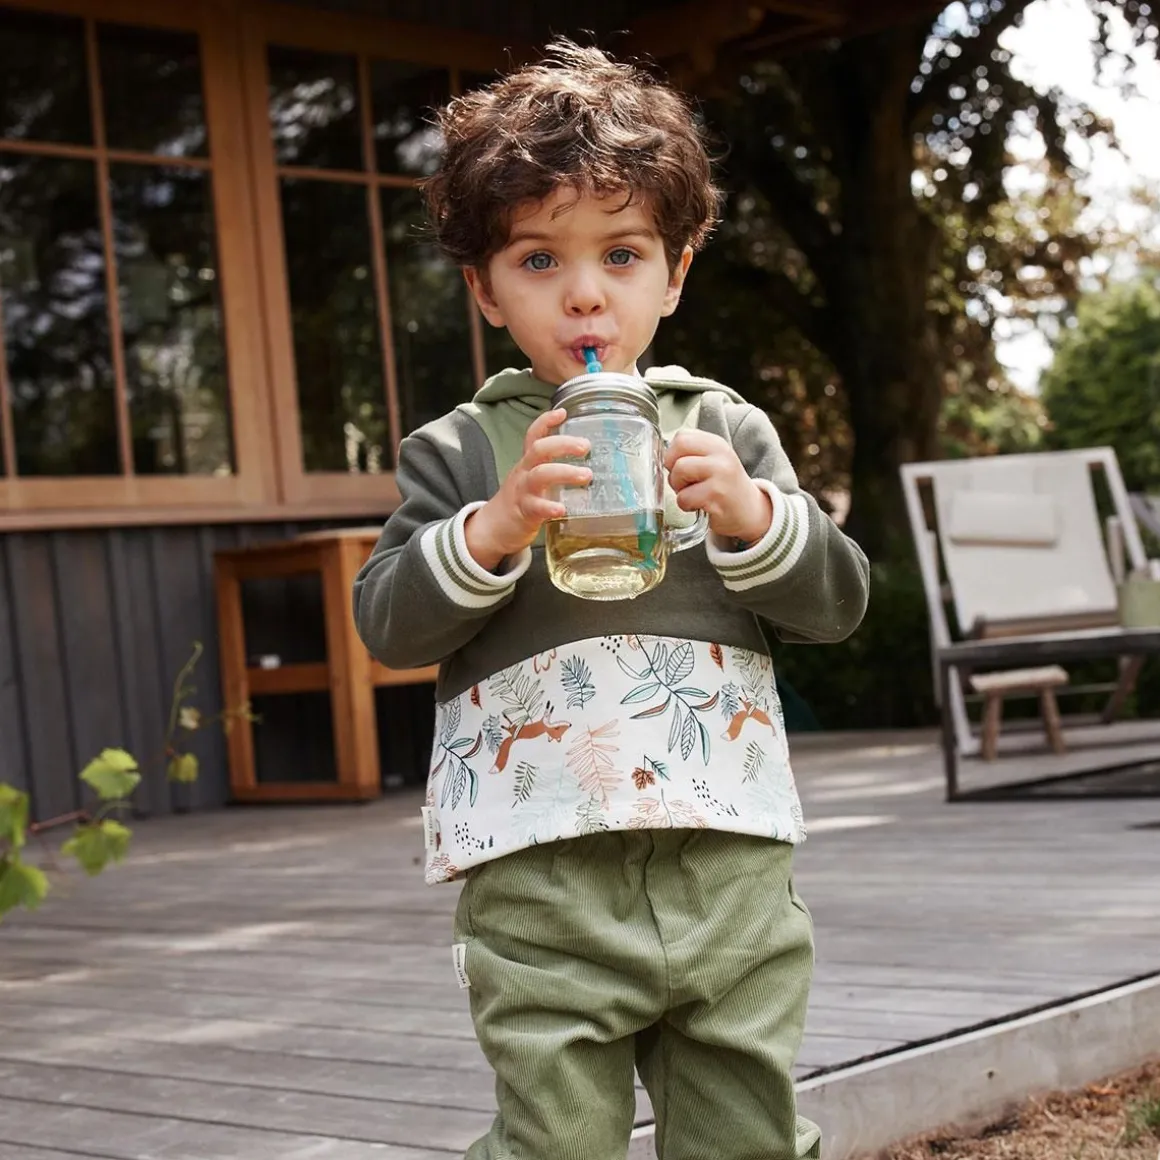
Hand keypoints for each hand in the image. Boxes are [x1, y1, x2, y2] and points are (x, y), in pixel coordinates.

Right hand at [465, 409, 590, 570]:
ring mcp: (523, 492)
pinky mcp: (524, 513)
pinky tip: (563, 509)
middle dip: (563, 444)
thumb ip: (554, 469)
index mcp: (529, 463)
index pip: (534, 435)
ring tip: (587, 475)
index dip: (546, 421)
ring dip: (565, 472)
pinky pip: (536, 507)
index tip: (562, 412)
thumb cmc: (522, 500)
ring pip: (540, 475)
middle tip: (586, 446)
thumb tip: (592, 464)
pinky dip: (550, 507)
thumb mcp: (534, 478)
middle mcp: (525, 472)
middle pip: (540, 450)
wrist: (494, 528)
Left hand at [664, 430, 772, 544]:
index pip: (681, 437)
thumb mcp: (715, 463)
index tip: (681, 468)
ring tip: (693, 495)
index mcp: (717, 444)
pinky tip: (700, 506)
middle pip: (676, 453)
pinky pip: (684, 498)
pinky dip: (686, 506)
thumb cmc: (725, 488)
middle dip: (672, 471)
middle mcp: (720, 455)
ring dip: (679, 489)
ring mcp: (720, 474)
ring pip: (678, 473)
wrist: (751, 513)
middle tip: (684, 483)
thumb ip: (692, 454)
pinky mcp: (716, 495)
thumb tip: (661, 457)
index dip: (673, 454)